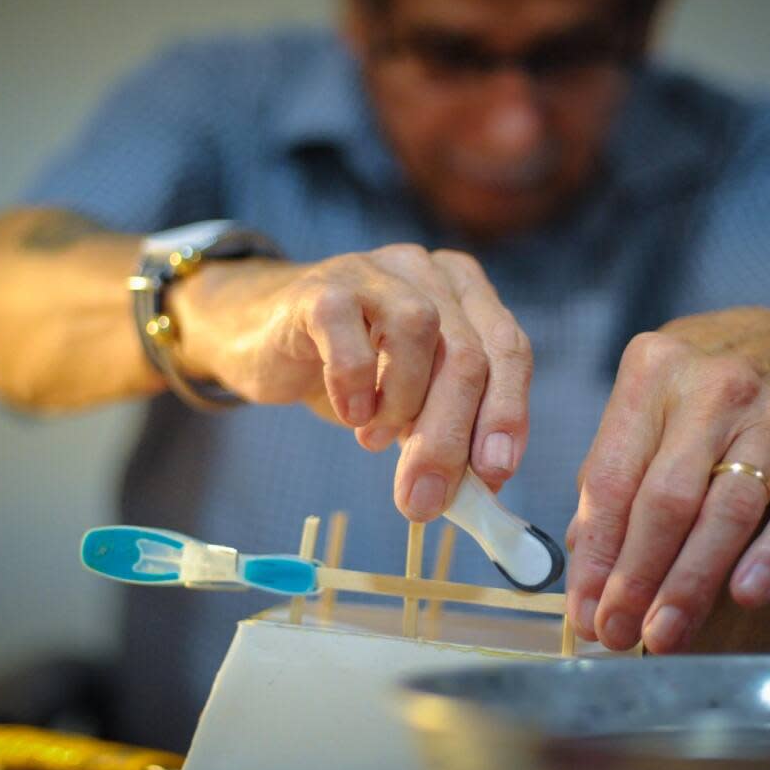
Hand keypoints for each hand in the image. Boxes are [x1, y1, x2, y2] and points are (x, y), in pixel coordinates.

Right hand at [169, 244, 532, 519]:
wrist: (261, 336)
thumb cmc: (353, 372)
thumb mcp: (411, 404)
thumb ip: (449, 432)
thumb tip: (481, 493)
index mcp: (467, 294)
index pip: (508, 351)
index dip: (506, 414)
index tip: (493, 476)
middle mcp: (429, 272)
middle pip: (466, 353)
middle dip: (450, 437)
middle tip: (425, 499)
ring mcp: (375, 270)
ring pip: (420, 331)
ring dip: (403, 404)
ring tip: (373, 439)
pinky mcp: (321, 287)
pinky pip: (347, 332)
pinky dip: (354, 383)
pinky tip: (350, 413)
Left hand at [565, 307, 769, 652]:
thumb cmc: (694, 382)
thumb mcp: (641, 401)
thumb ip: (610, 471)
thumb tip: (586, 556)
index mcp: (651, 374)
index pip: (613, 475)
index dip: (597, 549)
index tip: (585, 605)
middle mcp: (710, 392)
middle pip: (668, 498)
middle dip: (638, 575)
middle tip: (619, 631)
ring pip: (728, 511)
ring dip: (693, 581)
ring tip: (666, 633)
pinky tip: (745, 596)